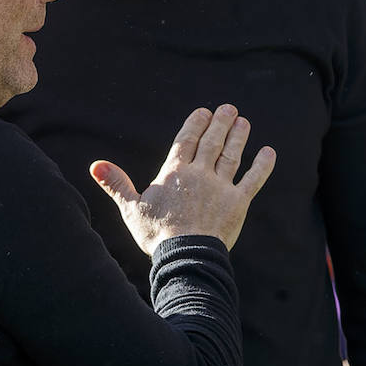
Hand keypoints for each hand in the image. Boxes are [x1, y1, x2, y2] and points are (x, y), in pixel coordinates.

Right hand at [91, 105, 275, 253]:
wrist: (185, 256)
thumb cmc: (156, 234)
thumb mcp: (131, 208)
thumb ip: (117, 184)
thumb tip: (95, 165)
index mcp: (174, 172)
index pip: (186, 140)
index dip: (195, 124)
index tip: (204, 112)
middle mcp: (199, 174)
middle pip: (211, 142)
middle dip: (220, 123)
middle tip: (229, 108)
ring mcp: (221, 187)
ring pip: (231, 156)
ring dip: (238, 137)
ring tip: (243, 122)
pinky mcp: (238, 203)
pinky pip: (253, 179)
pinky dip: (262, 166)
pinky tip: (269, 152)